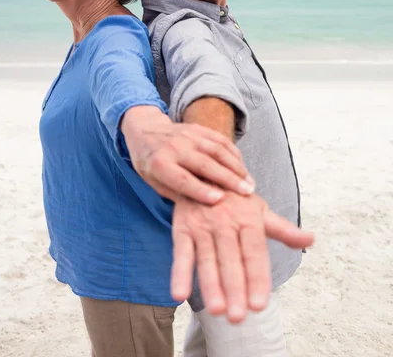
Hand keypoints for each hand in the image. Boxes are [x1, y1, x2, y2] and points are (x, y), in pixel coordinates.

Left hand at [121, 106, 254, 203]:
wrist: (145, 130)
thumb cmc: (150, 164)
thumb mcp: (154, 182)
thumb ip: (176, 193)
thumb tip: (202, 207)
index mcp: (159, 164)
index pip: (183, 179)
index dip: (201, 190)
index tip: (220, 200)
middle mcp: (175, 147)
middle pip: (205, 164)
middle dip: (228, 179)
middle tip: (247, 192)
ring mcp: (188, 135)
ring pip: (217, 150)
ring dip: (236, 167)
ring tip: (249, 182)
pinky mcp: (199, 129)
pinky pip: (220, 140)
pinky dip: (234, 154)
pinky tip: (242, 168)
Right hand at [171, 192, 313, 322]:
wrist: (204, 173)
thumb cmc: (236, 199)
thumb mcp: (260, 210)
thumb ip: (283, 229)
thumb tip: (311, 239)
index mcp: (248, 218)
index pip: (254, 253)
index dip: (257, 279)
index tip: (259, 305)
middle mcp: (225, 221)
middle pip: (231, 259)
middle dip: (234, 288)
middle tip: (238, 317)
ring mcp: (202, 225)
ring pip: (207, 259)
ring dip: (211, 285)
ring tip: (217, 310)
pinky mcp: (182, 227)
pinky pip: (181, 252)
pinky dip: (179, 273)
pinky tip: (179, 293)